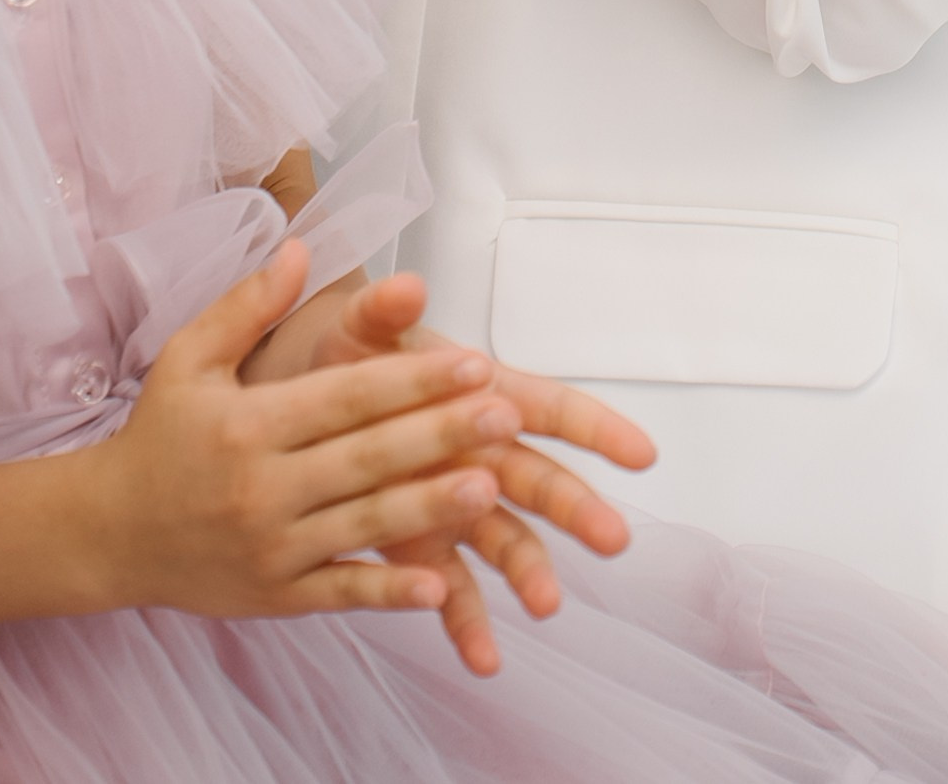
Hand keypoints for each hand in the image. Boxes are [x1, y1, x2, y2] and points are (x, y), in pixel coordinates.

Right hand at [88, 238, 529, 631]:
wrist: (106, 534)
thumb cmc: (160, 435)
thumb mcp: (188, 358)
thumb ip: (248, 304)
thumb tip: (302, 246)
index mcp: (247, 424)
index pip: (345, 396)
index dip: (411, 379)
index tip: (474, 361)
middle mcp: (259, 488)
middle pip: (366, 458)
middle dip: (439, 434)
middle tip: (505, 414)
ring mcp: (268, 549)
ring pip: (362, 524)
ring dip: (429, 507)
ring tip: (490, 485)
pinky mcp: (273, 598)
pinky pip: (340, 592)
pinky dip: (387, 592)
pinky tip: (438, 586)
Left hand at [305, 270, 653, 677]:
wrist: (305, 409)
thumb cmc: (351, 361)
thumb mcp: (361, 331)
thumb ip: (385, 312)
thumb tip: (405, 287)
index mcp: (483, 397)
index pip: (551, 409)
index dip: (597, 428)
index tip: (643, 452)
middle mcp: (483, 455)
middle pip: (544, 482)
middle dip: (580, 509)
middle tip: (615, 538)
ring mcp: (458, 508)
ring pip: (510, 541)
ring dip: (532, 572)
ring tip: (546, 606)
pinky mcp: (425, 551)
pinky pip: (454, 593)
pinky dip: (468, 624)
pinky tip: (484, 661)